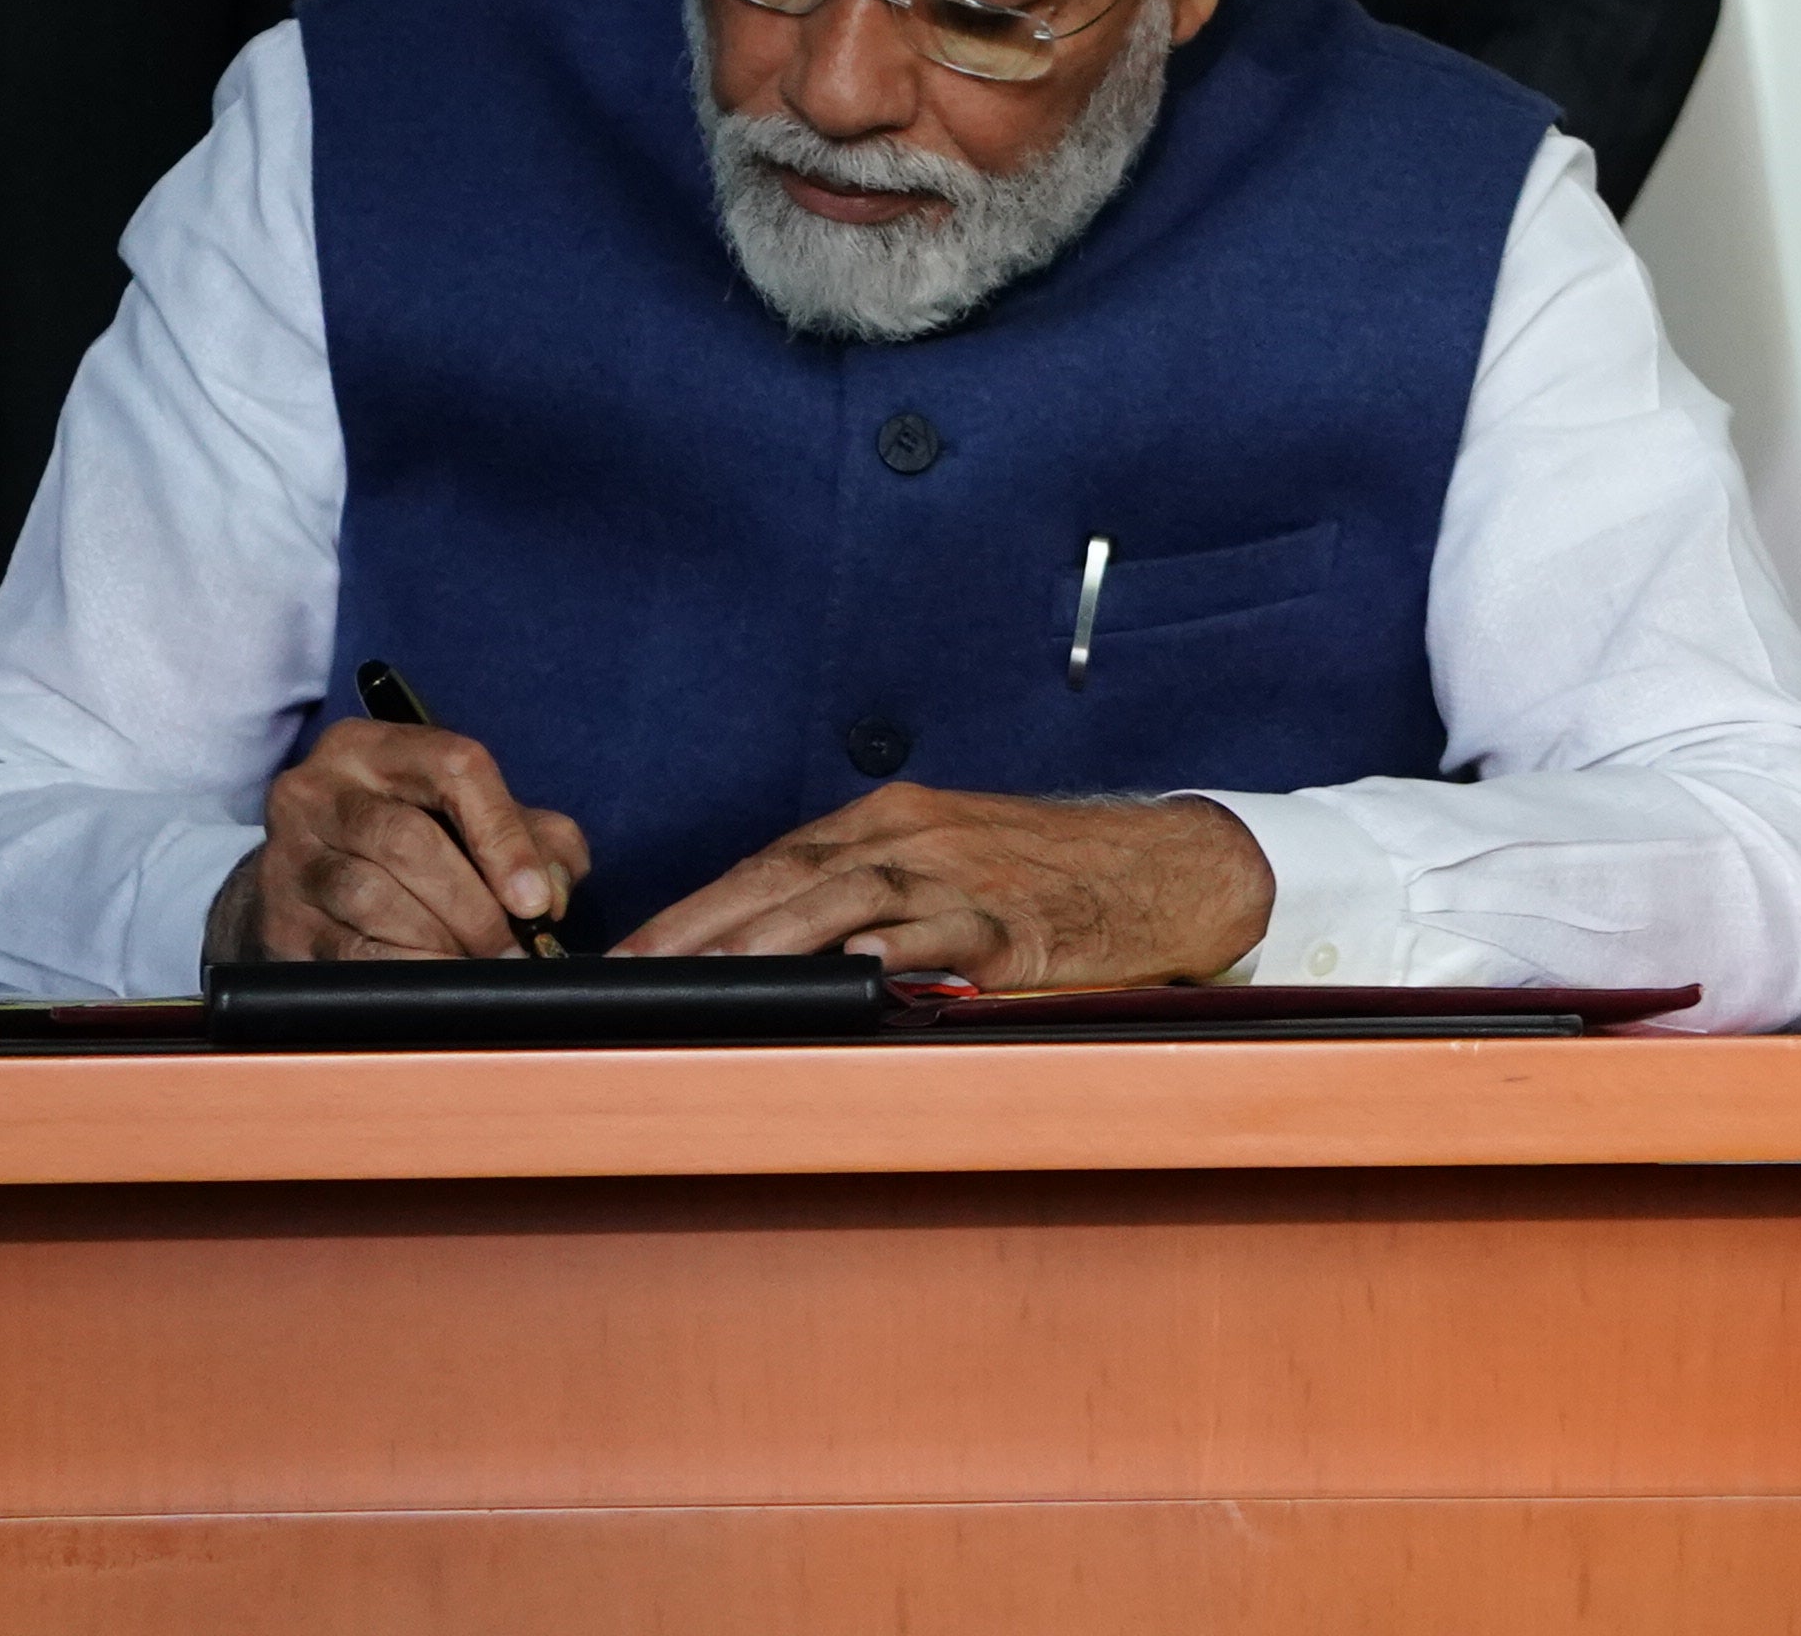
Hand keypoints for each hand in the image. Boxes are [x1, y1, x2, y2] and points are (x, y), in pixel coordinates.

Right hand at [231, 717, 595, 962]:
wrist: (311, 883)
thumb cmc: (415, 841)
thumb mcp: (477, 819)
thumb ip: (536, 839)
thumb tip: (551, 891)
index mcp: (377, 746)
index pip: (455, 767)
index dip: (504, 836)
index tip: (535, 899)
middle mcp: (319, 789)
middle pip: (407, 839)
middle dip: (472, 904)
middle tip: (512, 948)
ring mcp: (288, 854)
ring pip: (370, 895)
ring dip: (437, 940)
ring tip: (475, 964)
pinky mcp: (277, 918)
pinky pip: (342, 949)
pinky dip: (399, 967)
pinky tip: (432, 978)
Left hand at [607, 786, 1273, 989]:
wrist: (1168, 864)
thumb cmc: (1051, 871)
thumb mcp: (950, 857)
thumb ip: (869, 890)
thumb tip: (774, 947)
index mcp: (893, 818)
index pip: (770, 861)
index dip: (697, 907)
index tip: (633, 953)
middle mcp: (918, 835)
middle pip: (790, 875)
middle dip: (705, 928)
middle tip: (639, 975)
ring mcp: (966, 875)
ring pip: (850, 897)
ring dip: (774, 942)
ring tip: (712, 981)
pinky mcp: (1016, 922)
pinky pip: (946, 934)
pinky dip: (895, 949)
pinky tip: (852, 972)